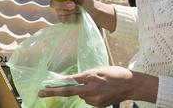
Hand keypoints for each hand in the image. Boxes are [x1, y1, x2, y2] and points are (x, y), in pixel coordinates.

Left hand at [38, 66, 157, 106]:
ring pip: (81, 95)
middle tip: (41, 92)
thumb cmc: (116, 73)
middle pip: (69, 92)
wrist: (131, 85)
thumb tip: (73, 81)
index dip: (57, 83)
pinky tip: (101, 91)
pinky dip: (90, 96)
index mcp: (92, 77)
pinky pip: (88, 100)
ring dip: (84, 91)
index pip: (70, 81)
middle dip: (54, 92)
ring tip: (98, 85)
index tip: (46, 84)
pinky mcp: (98, 105)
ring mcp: (95, 99)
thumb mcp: (100, 69)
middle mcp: (91, 89)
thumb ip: (86, 75)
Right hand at [40, 0, 94, 22]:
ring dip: (69, 11)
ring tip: (78, 9)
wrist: (91, 9)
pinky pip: (63, 19)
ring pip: (59, 12)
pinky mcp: (62, 19)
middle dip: (61, 4)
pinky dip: (71, 17)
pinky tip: (78, 16)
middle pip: (52, 3)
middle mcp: (57, 1)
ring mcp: (58, 11)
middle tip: (72, 4)